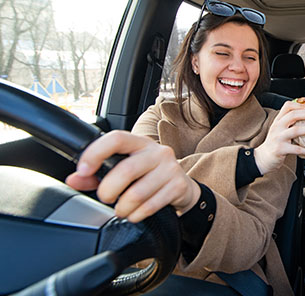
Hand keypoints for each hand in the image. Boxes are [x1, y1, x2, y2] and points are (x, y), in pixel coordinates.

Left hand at [65, 130, 200, 222]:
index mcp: (139, 143)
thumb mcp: (124, 169)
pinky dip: (137, 214)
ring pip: (137, 193)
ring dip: (123, 207)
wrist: (182, 188)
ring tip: (121, 209)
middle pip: (126, 170)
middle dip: (109, 190)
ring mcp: (170, 168)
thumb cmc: (148, 177)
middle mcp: (157, 152)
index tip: (83, 171)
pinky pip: (150, 205)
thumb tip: (74, 179)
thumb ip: (97, 175)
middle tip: (106, 198)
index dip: (95, 153)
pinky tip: (135, 214)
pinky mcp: (179, 186)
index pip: (116, 139)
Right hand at [254, 100, 304, 173]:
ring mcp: (278, 138)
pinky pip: (297, 149)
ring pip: (296, 130)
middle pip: (293, 115)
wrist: (263, 158)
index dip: (301, 106)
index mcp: (278, 120)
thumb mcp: (280, 130)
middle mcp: (277, 127)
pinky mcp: (280, 149)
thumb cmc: (275, 143)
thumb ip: (291, 124)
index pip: (288, 106)